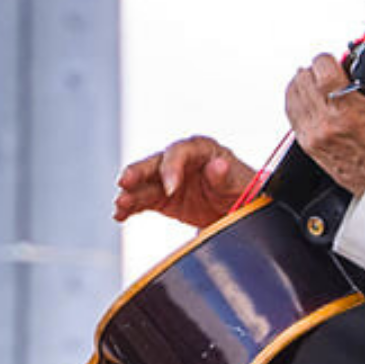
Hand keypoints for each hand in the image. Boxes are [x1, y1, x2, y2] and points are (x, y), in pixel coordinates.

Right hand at [113, 136, 260, 229]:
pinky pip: (143, 201)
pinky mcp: (163, 198)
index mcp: (202, 149)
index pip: (180, 152)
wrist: (243, 209)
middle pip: (156, 162)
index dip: (172, 168)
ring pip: (145, 182)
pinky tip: (119, 215)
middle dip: (139, 172)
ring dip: (131, 193)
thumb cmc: (245, 190)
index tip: (170, 189)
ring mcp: (170, 179)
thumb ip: (226, 176)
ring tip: (119, 204)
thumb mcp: (241, 184)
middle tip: (125, 182)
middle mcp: (182, 161)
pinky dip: (130, 207)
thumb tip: (219, 164)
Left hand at [283, 54, 364, 195]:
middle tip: (326, 71)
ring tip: (314, 81)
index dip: (328, 59)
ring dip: (302, 82)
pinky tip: (305, 96)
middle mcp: (324, 122)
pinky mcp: (305, 143)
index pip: (321, 67)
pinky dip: (295, 99)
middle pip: (303, 77)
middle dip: (316, 70)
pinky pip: (289, 112)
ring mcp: (312, 133)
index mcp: (346, 109)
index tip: (334, 61)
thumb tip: (364, 58)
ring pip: (291, 93)